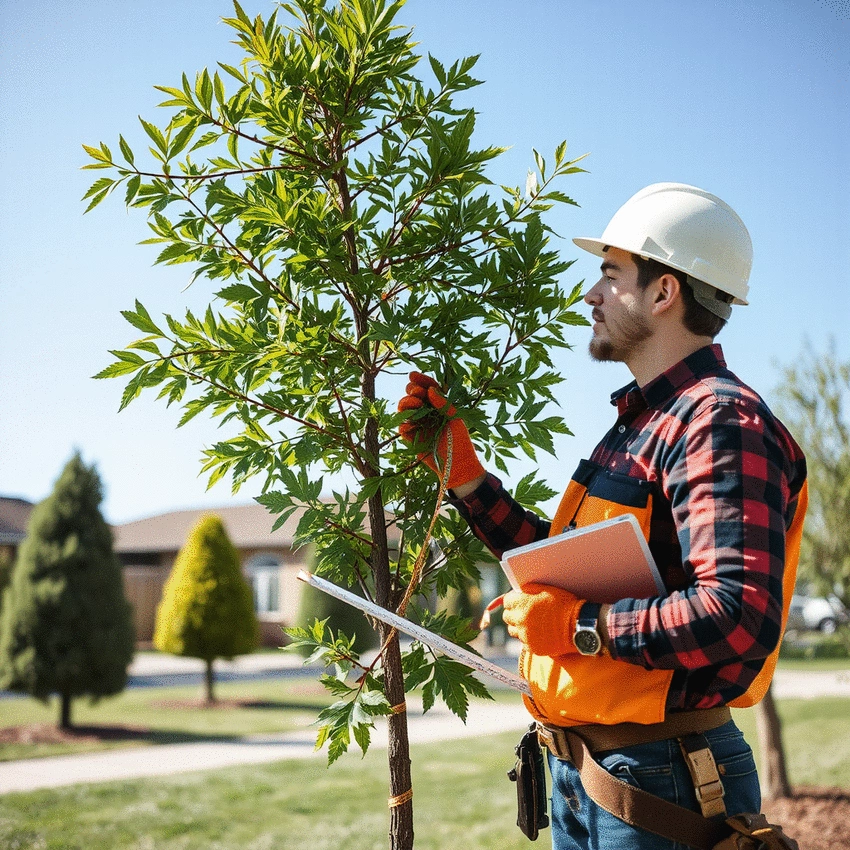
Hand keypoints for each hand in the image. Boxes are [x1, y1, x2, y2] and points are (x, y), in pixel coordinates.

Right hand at [397, 372, 484, 490]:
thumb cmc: (461, 441)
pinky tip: (408, 425)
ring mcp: (420, 426)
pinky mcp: (413, 439)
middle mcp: (428, 413)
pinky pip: (403, 429)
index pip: (429, 388)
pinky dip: (404, 425)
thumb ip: (442, 404)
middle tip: (417, 393)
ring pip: (405, 410)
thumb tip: (430, 388)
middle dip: (412, 391)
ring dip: (406, 404)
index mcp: (440, 406)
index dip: (421, 380)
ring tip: (413, 404)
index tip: (412, 375)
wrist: (457, 466)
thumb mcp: (455, 419)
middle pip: (414, 396)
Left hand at [502, 583, 584, 656]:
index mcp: (523, 605)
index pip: (507, 601)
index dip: (513, 599)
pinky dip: (528, 638)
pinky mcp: (533, 648)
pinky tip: (539, 633)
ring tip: (532, 623)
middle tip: (525, 611)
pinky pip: (523, 642)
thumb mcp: (548, 590)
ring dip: (519, 626)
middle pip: (507, 617)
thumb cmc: (565, 605)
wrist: (579, 627)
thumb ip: (530, 589)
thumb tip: (520, 590)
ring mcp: (526, 636)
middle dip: (514, 612)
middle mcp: (521, 621)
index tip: (519, 600)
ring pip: (513, 631)